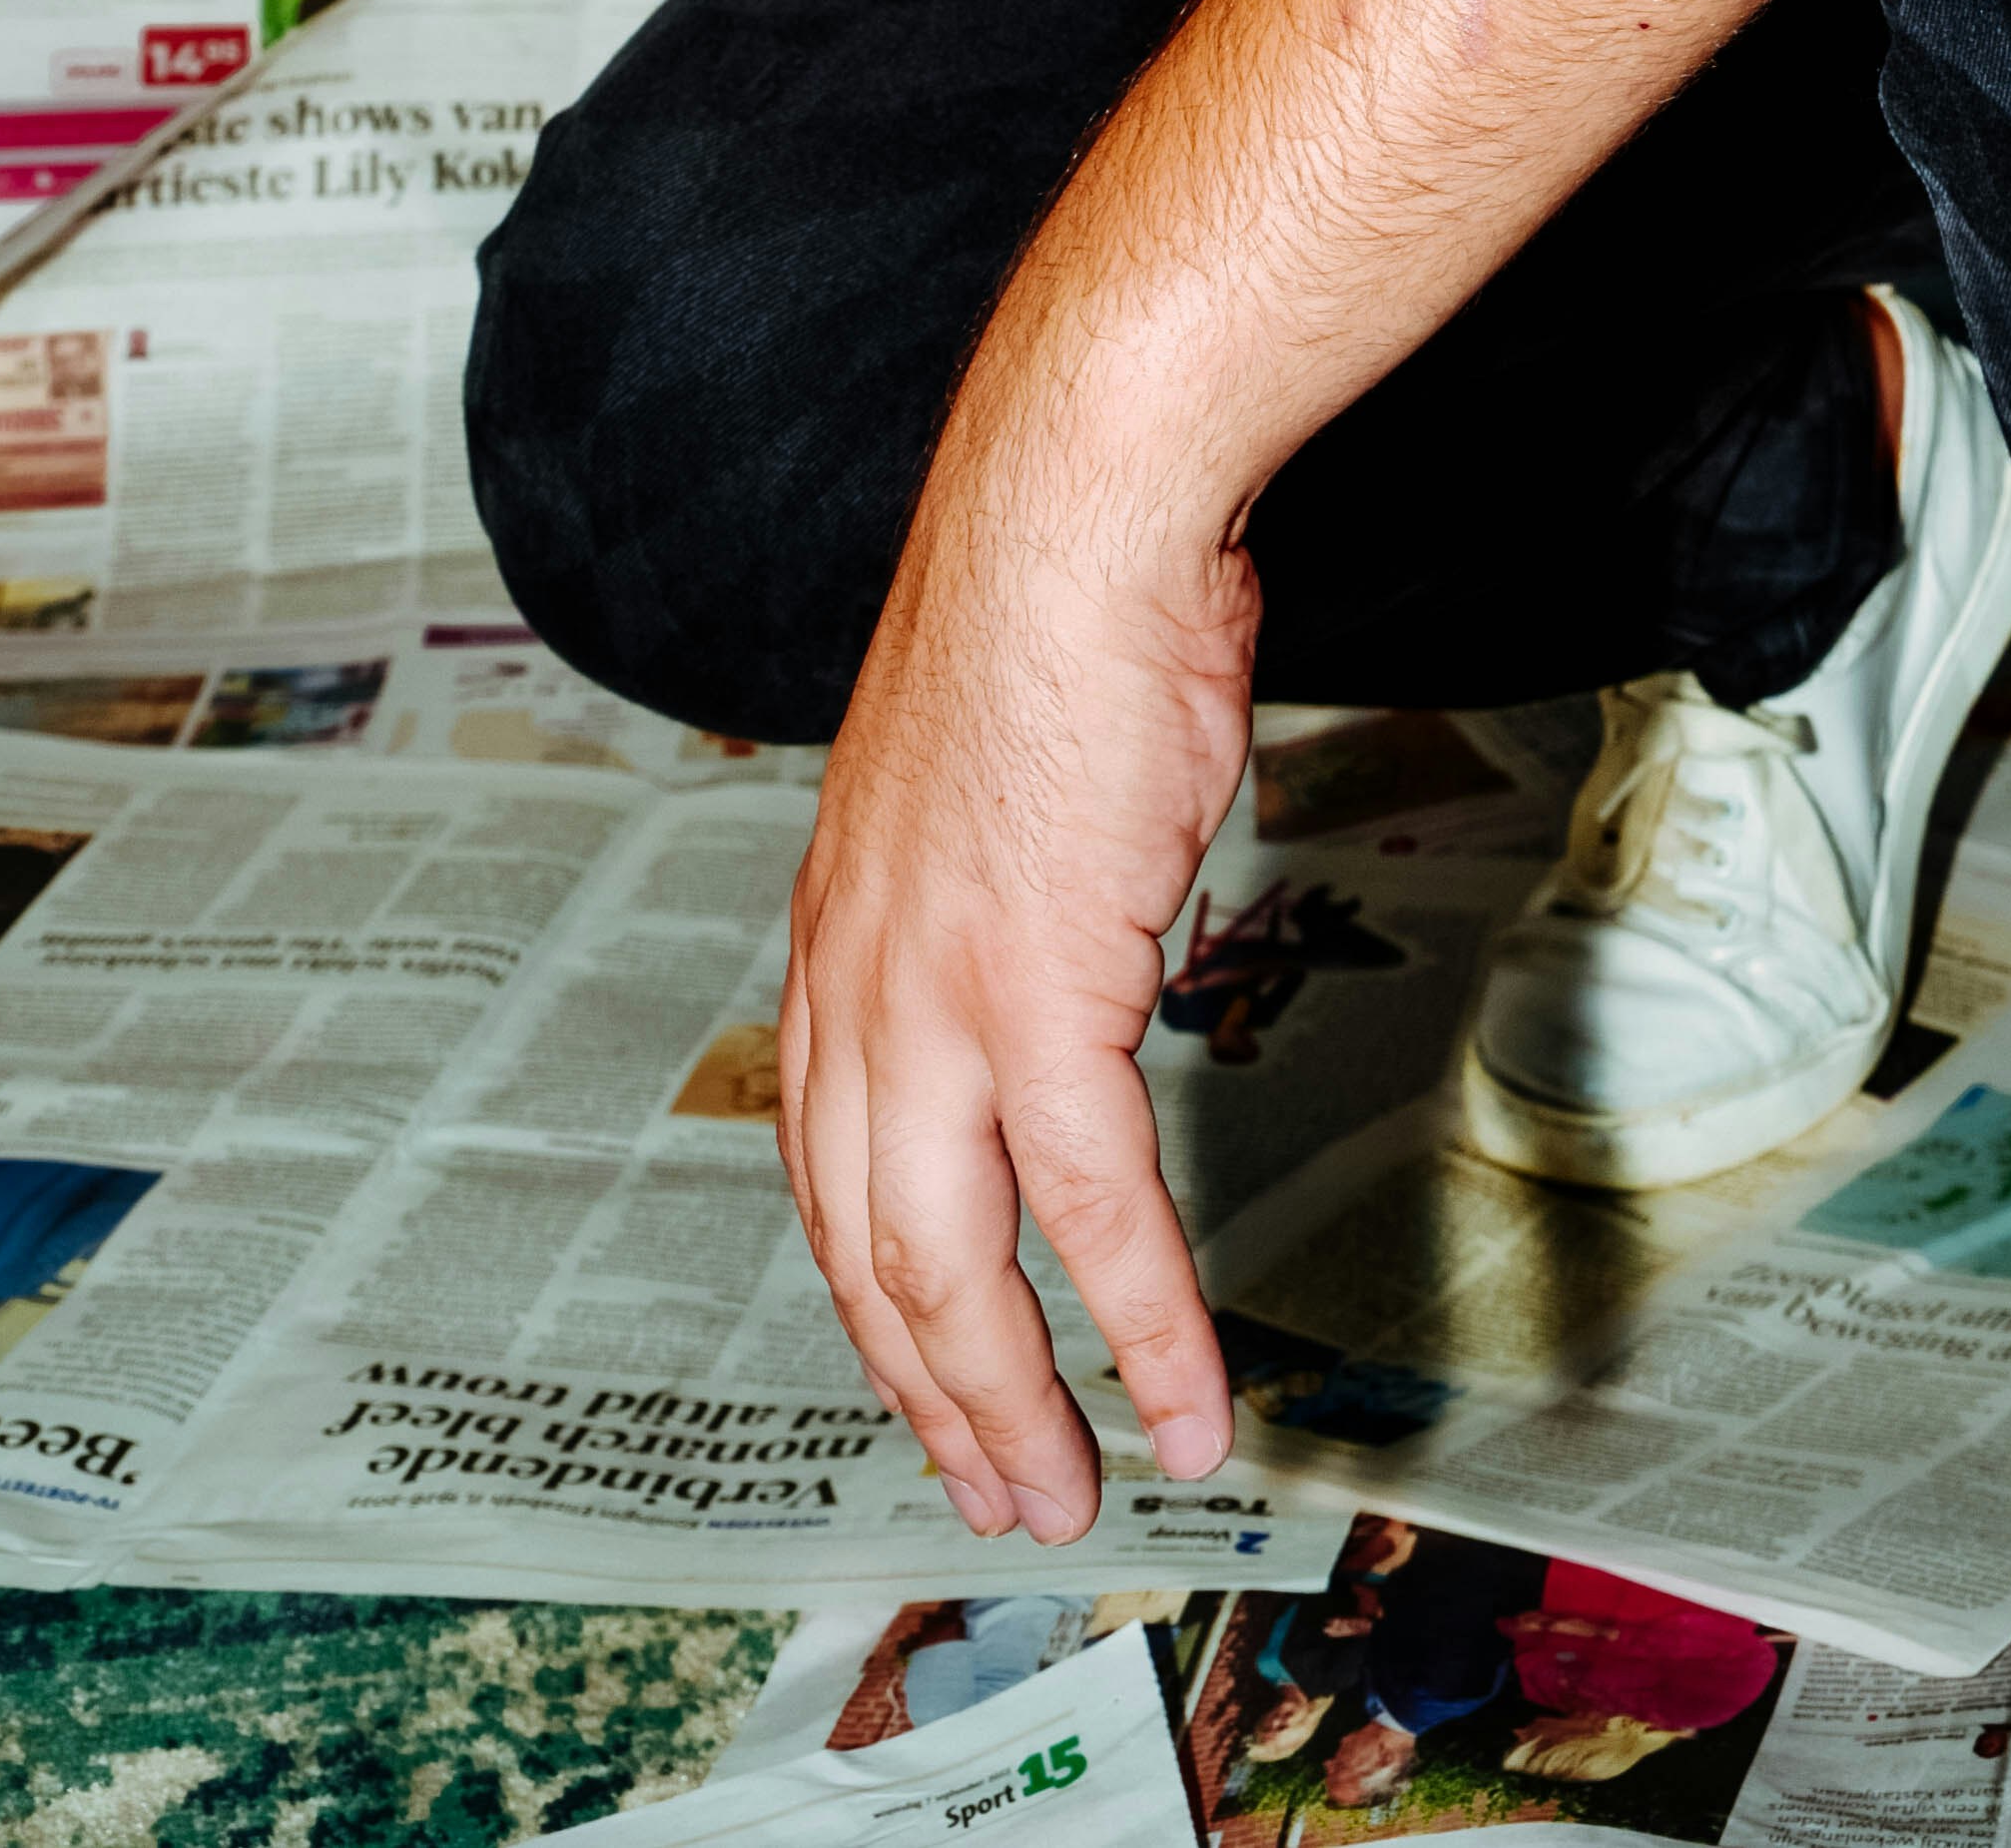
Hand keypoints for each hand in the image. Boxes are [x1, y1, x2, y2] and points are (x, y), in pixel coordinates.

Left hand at [776, 456, 1257, 1542]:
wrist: (1074, 513)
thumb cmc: (1058, 609)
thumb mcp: (980, 771)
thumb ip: (996, 875)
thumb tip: (1058, 907)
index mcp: (837, 937)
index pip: (828, 1166)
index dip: (876, 1290)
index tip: (928, 1371)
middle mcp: (854, 989)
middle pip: (869, 1253)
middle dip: (930, 1395)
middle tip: (991, 1492)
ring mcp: (935, 1001)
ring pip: (950, 1267)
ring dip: (1009, 1404)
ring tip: (1061, 1495)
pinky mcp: (1041, 995)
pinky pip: (1093, 1204)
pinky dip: (1142, 1319)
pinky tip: (1182, 1399)